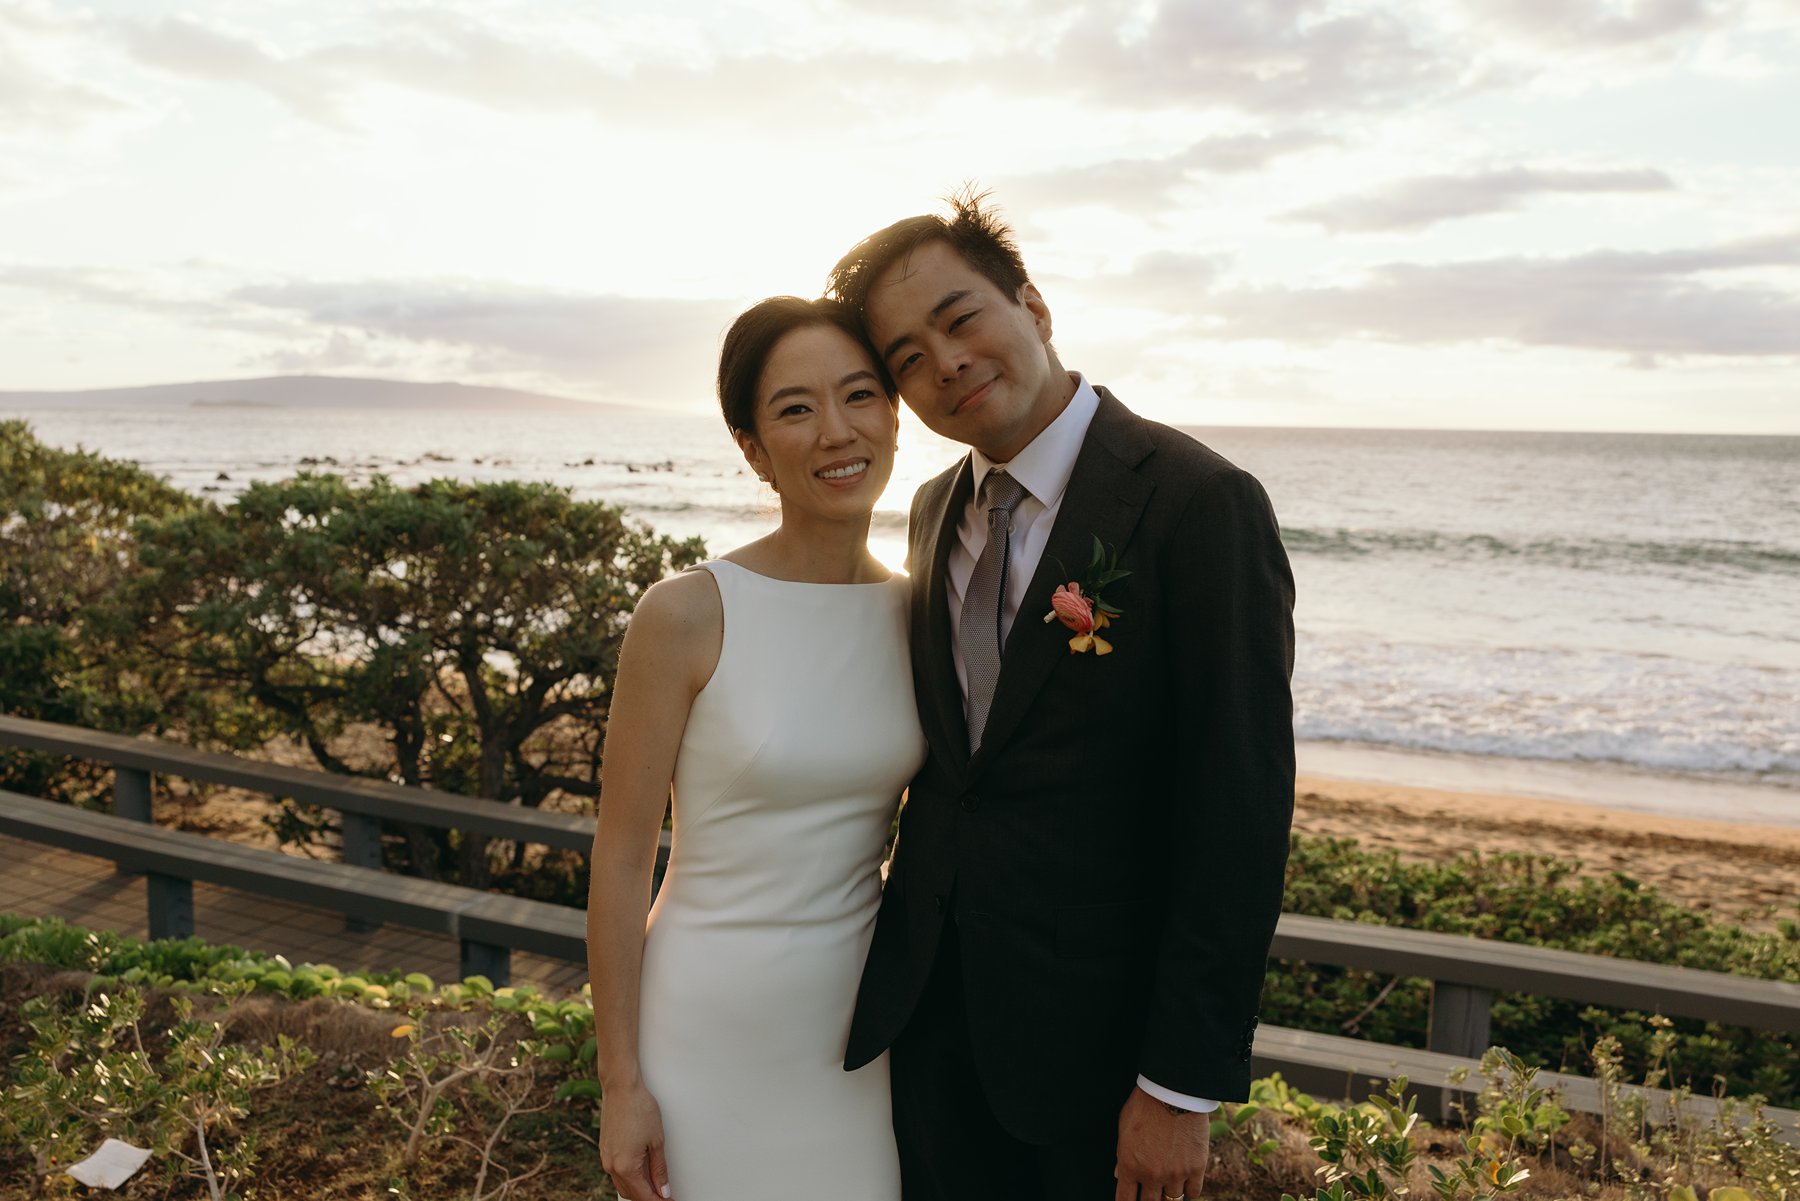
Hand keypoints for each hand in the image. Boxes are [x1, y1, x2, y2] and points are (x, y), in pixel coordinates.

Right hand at [599, 1081, 671, 1199]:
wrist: (621, 1088)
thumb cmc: (639, 1109)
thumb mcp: (657, 1141)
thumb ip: (659, 1170)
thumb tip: (663, 1190)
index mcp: (626, 1167)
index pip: (644, 1196)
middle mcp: (611, 1166)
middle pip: (631, 1194)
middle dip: (648, 1198)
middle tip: (665, 1195)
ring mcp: (605, 1158)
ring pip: (622, 1185)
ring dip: (638, 1189)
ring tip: (656, 1186)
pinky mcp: (604, 1150)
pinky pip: (616, 1173)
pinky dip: (629, 1178)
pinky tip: (641, 1173)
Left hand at [1114, 1086, 1208, 1200]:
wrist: (1172, 1091)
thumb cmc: (1144, 1106)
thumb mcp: (1124, 1128)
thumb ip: (1122, 1155)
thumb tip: (1119, 1174)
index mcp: (1130, 1166)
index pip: (1125, 1200)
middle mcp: (1152, 1175)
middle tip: (1150, 1194)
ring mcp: (1175, 1174)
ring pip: (1173, 1200)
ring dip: (1168, 1195)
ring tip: (1167, 1187)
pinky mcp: (1196, 1167)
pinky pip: (1194, 1192)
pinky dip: (1189, 1190)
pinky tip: (1185, 1184)